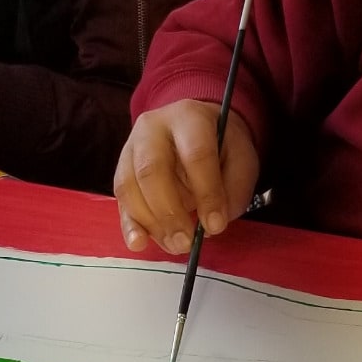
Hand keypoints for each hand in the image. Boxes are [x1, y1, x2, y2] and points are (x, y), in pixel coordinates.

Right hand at [114, 100, 259, 255]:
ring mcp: (130, 146)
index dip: (206, 192)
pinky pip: (120, 199)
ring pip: (129, 186)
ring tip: (175, 245)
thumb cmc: (220, 146)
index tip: (215, 225)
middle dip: (169, 212)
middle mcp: (152, 127)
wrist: (194, 129)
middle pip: (151, 169)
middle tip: (186, 242)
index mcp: (189, 117)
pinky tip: (139, 242)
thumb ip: (234, 189)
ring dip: (151, 222)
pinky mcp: (121, 169)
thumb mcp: (242, 159)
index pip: (195, 154)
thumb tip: (212, 224)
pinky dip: (129, 224)